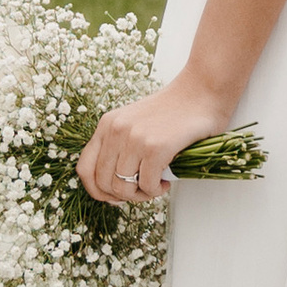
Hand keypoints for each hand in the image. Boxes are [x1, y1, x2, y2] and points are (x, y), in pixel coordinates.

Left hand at [77, 75, 231, 206]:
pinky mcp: (155, 147)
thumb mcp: (135, 123)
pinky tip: (165, 182)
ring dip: (141, 195)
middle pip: (103, 183)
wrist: (202, 91)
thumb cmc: (174, 111)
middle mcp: (115, 130)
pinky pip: (147, 185)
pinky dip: (156, 191)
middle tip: (141, 192)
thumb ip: (120, 147)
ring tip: (155, 186)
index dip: (97, 190)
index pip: (84, 168)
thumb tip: (114, 188)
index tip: (114, 196)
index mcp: (107, 124)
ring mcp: (134, 138)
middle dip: (123, 196)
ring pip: (123, 188)